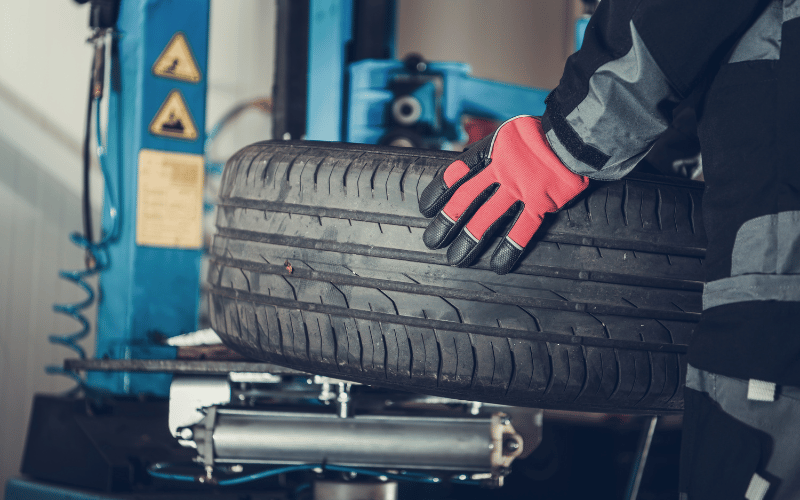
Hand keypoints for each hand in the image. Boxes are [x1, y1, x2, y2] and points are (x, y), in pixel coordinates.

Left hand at [418, 116, 588, 273]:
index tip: (426, 209)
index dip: (438, 192)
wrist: (578, 133)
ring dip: (470, 239)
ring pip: (487, 218)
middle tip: (432, 241)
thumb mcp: (513, 133)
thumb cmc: (549, 131)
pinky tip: (497, 265)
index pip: (456, 173)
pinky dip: (509, 249)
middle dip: (446, 222)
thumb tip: (480, 169)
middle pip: (465, 200)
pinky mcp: (540, 202)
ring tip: (456, 258)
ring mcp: (520, 187)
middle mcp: (501, 171)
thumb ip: (496, 152)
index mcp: (493, 151)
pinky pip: (521, 230)